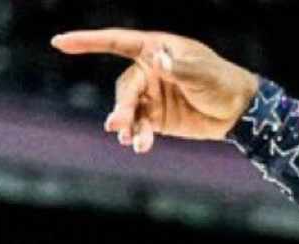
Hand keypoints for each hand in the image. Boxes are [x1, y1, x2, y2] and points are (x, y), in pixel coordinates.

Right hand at [50, 29, 260, 152]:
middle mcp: (148, 71)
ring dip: (126, 124)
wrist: (239, 110)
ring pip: (129, 110)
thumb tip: (158, 60)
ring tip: (127, 138)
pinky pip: (141, 126)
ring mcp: (151, 96)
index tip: (60, 42)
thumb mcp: (202, 72)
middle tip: (117, 124)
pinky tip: (139, 146)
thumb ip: (178, 68)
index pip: (115, 42)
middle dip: (121, 106)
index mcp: (154, 50)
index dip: (87, 42)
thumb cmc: (221, 81)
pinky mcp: (157, 118)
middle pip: (124, 88)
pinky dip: (139, 136)